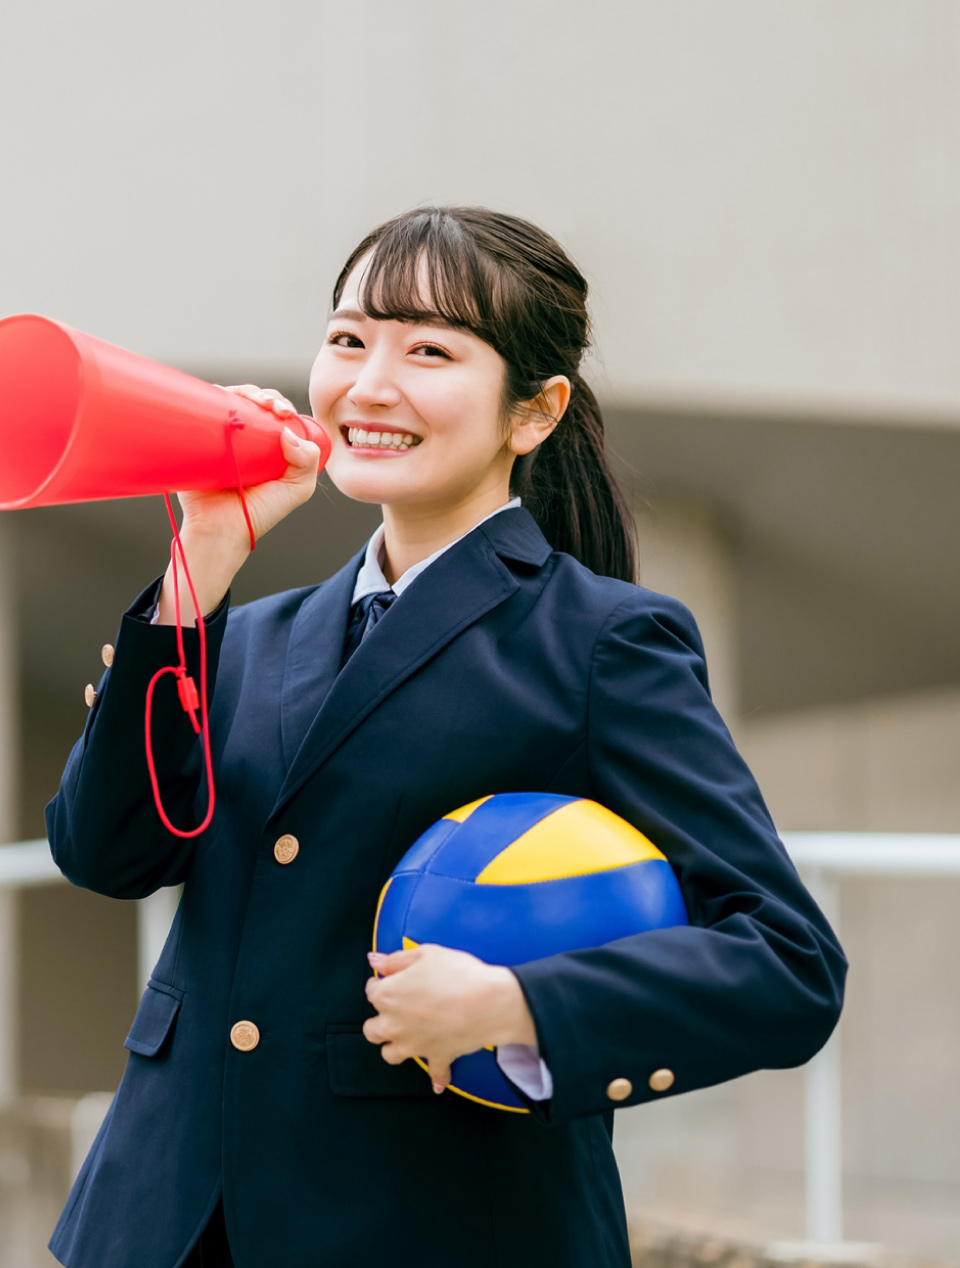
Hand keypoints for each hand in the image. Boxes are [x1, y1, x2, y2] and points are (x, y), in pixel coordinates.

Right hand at [156, 385, 322, 624]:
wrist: (219, 529)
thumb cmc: (257, 513)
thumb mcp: (297, 489)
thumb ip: (306, 463)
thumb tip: (288, 431)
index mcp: (271, 448)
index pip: (278, 416)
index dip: (282, 406)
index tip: (284, 413)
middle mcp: (247, 440)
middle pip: (256, 404)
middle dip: (266, 396)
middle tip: (270, 407)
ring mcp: (222, 437)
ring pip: (232, 402)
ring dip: (243, 391)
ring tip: (251, 399)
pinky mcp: (198, 439)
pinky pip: (204, 410)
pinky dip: (213, 395)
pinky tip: (223, 394)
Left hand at [363, 945, 537, 1092]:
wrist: (489, 1002)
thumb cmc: (457, 974)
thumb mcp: (426, 954)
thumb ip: (395, 960)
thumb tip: (375, 961)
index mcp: (388, 996)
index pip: (372, 991)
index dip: (381, 983)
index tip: (390, 979)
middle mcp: (394, 1024)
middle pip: (373, 1029)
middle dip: (379, 1019)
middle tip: (393, 1009)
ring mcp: (414, 1045)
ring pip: (390, 1054)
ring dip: (394, 1047)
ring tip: (404, 1038)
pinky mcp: (437, 1057)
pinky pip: (435, 1074)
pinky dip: (437, 1077)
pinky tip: (438, 1082)